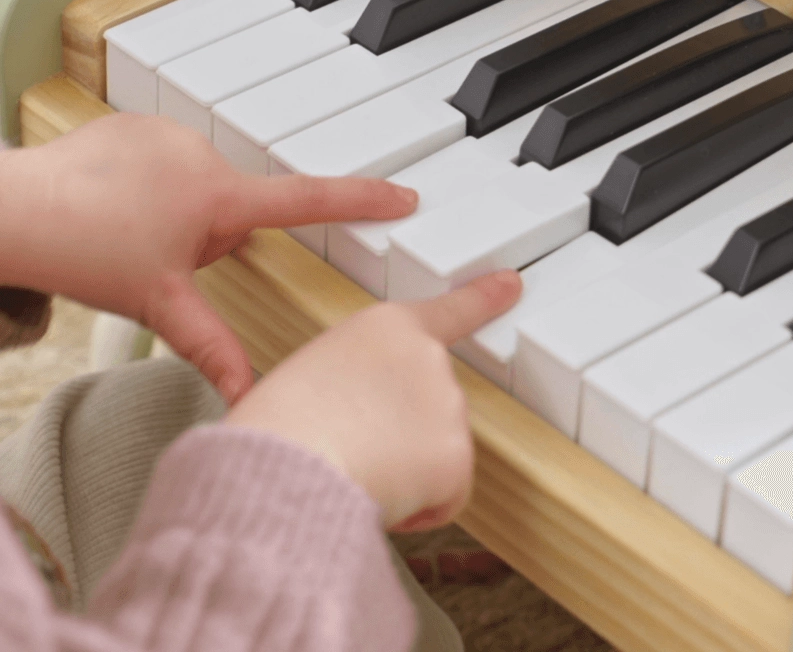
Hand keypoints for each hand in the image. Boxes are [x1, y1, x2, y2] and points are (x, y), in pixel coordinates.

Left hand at [0, 114, 417, 402]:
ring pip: (201, 184)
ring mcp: (169, 134)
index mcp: (220, 197)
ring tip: (136, 229)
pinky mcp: (139, 124)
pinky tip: (121, 201)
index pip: (308, 200)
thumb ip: (213, 348)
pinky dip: (155, 182)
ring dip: (183, 209)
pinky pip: (169, 158)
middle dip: (214, 233)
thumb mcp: (159, 306)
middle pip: (237, 206)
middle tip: (166, 253)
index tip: (402, 196)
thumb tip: (247, 398)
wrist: (16, 210)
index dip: (362, 202)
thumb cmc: (85, 250)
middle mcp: (202, 155)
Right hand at [226, 270, 522, 530]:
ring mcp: (448, 404)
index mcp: (386, 327)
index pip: (448, 309)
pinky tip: (379, 495)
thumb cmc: (280, 425)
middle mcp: (428, 357)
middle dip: (402, 434)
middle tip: (350, 442)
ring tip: (353, 465)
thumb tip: (371, 418)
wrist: (285, 464)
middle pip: (431, 406)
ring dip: (405, 473)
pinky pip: (444, 497)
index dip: (483, 297)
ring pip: (436, 455)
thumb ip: (362, 377)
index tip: (510, 284)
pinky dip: (417, 510)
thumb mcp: (315, 372)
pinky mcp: (457, 456)